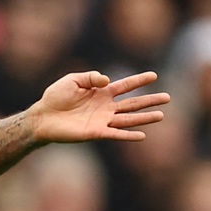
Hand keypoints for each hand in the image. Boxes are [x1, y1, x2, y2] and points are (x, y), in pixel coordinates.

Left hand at [30, 70, 169, 142]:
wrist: (42, 117)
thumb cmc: (55, 97)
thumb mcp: (72, 80)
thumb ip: (90, 77)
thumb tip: (107, 79)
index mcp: (101, 92)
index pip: (125, 85)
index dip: (139, 80)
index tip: (154, 75)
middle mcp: (105, 107)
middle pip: (132, 103)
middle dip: (150, 100)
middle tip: (168, 97)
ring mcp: (102, 120)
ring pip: (128, 119)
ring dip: (144, 118)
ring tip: (161, 115)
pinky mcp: (96, 132)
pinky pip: (115, 134)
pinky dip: (128, 135)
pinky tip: (142, 135)